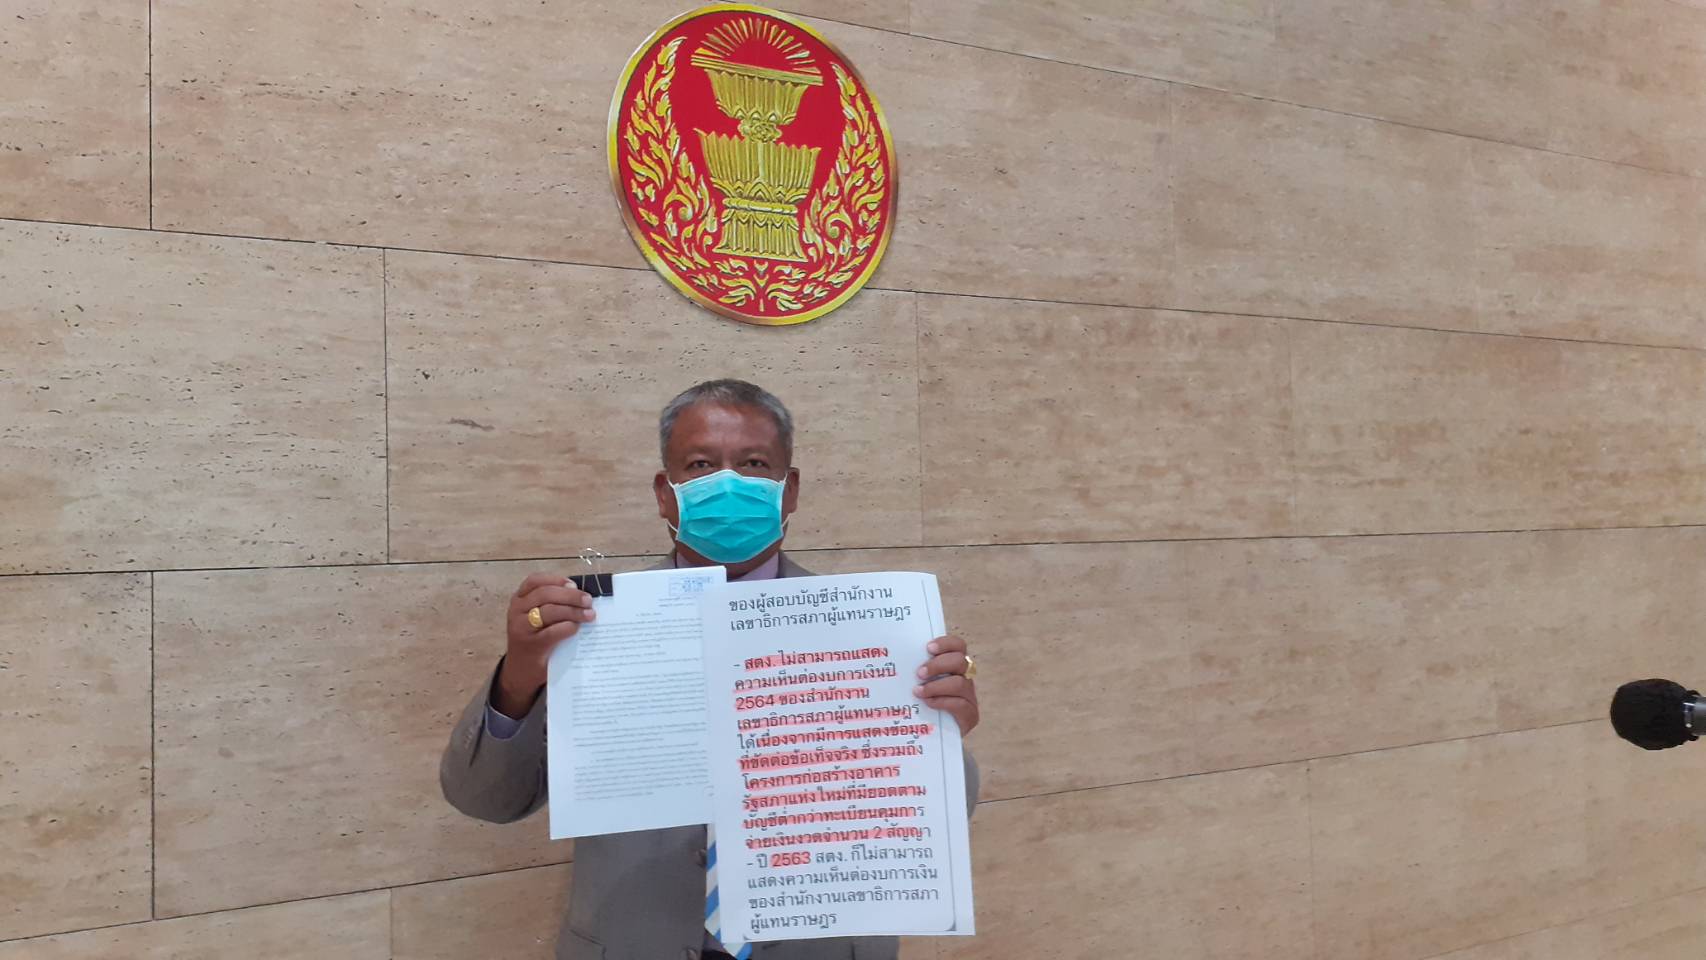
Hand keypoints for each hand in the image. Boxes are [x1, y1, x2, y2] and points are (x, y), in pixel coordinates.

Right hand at [493, 573, 595, 716]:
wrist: (521, 669)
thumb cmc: (536, 637)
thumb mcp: (537, 616)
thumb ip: (552, 604)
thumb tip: (582, 595)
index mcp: (519, 599)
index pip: (535, 581)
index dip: (556, 580)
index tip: (574, 584)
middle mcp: (517, 610)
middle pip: (545, 594)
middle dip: (570, 596)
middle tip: (588, 601)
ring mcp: (522, 628)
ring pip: (549, 611)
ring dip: (573, 611)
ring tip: (589, 615)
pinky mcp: (531, 645)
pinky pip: (552, 632)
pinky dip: (568, 627)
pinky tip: (577, 628)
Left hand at [914, 634, 978, 734]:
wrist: (934, 737)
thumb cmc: (923, 706)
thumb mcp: (919, 684)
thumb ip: (916, 672)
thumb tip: (895, 660)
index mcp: (954, 666)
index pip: (958, 646)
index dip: (946, 643)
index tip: (928, 648)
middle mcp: (965, 678)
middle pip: (960, 661)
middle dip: (938, 665)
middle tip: (919, 673)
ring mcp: (970, 697)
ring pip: (960, 683)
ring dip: (936, 686)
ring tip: (918, 692)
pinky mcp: (970, 715)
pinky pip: (960, 704)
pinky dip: (942, 701)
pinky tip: (928, 703)